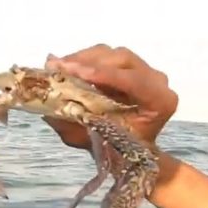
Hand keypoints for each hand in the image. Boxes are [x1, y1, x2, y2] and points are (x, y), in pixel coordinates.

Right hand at [42, 44, 178, 149]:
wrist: (133, 154)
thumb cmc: (119, 152)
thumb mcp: (96, 141)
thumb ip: (75, 125)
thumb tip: (47, 108)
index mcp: (161, 101)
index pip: (134, 80)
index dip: (103, 74)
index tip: (74, 71)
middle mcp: (158, 81)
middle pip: (122, 59)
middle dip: (87, 62)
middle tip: (58, 67)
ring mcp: (146, 71)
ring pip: (112, 54)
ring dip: (82, 58)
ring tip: (56, 66)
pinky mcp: (131, 67)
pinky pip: (107, 56)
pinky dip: (84, 60)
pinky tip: (64, 66)